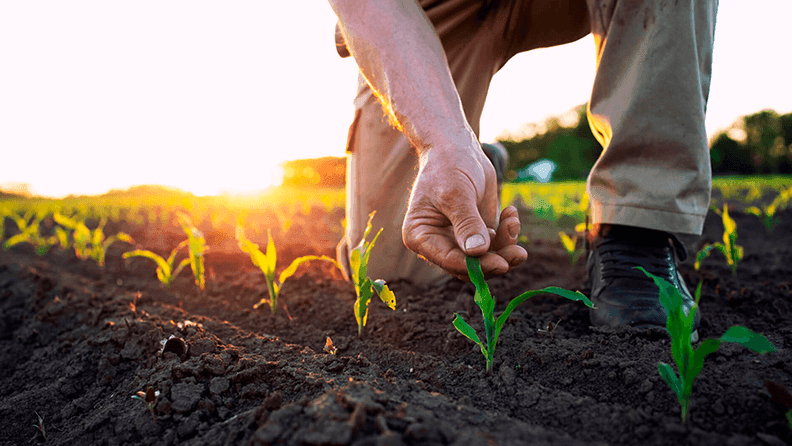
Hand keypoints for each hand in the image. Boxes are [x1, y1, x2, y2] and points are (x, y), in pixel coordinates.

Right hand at [402, 145, 527, 280]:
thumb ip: (467, 223)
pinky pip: (495, 244)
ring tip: (513, 222)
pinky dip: (507, 233)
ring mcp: (458, 240)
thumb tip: (477, 252)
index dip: (475, 266)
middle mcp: (437, 243)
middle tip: (519, 254)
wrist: (457, 147)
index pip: (448, 260)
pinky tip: (511, 213)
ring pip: (485, 259)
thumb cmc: (448, 166)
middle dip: (495, 260)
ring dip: (505, 246)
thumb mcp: (456, 193)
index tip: (501, 263)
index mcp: (420, 236)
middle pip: (468, 266)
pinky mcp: (477, 233)